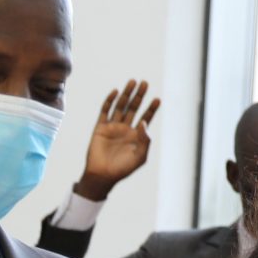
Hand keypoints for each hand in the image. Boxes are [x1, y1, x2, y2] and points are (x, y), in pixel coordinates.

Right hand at [75, 81, 158, 200]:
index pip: (145, 118)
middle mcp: (125, 129)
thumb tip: (143, 122)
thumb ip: (145, 140)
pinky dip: (110, 101)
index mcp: (136, 136)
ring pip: (120, 106)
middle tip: (145, 83)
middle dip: (139, 96)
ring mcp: (112, 127)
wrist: (102, 175)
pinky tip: (116, 92)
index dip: (151, 109)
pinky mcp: (100, 127)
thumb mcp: (140, 157)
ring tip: (133, 82)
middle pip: (133, 108)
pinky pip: (105, 111)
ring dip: (127, 94)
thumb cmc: (123, 169)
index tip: (157, 99)